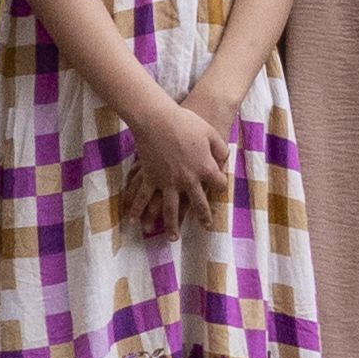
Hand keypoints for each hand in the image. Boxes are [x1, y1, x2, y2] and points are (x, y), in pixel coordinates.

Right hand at [122, 90, 235, 225]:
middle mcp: (188, 180)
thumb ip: (220, 148)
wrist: (158, 119)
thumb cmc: (186, 122)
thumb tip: (224, 158)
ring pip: (170, 209)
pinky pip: (143, 196)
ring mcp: (167, 181)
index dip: (222, 185)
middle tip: (206, 227)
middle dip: (203, 217)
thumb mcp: (211, 133)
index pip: (219, 184)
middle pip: (199, 204)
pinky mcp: (150, 177)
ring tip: (173, 238)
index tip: (220, 186)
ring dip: (172, 225)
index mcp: (205, 169)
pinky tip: (134, 220)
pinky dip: (137, 208)